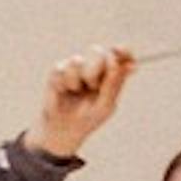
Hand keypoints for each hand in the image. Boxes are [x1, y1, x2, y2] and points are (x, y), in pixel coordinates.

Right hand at [28, 46, 134, 161]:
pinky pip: (62, 69)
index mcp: (111, 74)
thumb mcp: (105, 105)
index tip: (119, 51)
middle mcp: (94, 66)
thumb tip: (117, 62)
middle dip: (95, 68)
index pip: (121, 56)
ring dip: (77, 80)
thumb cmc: (89, 118)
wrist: (65, 130)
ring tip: (76, 92)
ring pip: (77, 60)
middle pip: (98, 52)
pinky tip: (63, 92)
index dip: (122, 51)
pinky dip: (63, 84)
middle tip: (93, 85)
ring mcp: (76, 67)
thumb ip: (113, 84)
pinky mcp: (59, 70)